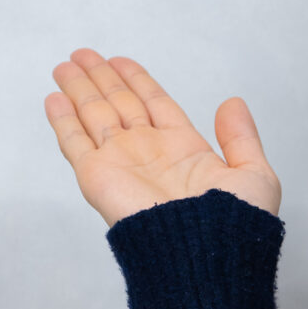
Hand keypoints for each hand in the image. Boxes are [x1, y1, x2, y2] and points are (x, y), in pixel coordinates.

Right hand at [45, 50, 279, 227]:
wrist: (204, 254)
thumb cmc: (235, 222)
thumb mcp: (253, 174)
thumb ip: (241, 138)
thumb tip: (233, 102)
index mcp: (184, 150)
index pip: (153, 103)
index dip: (136, 80)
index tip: (119, 60)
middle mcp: (148, 153)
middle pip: (118, 104)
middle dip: (101, 78)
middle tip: (82, 54)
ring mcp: (120, 163)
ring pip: (94, 116)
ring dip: (79, 89)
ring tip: (65, 65)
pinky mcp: (97, 177)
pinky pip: (75, 142)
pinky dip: (63, 120)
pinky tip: (54, 98)